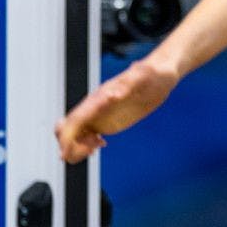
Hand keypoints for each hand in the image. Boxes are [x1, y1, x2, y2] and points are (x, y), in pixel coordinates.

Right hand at [55, 58, 180, 162]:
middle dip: (69, 143)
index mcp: (101, 97)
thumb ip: (129, 83)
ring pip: (74, 132)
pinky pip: (85, 134)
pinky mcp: (105, 120)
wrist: (160, 75)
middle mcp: (96, 106)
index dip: (66, 136)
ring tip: (98, 145)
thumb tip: (112, 94)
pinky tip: (101, 144)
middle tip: (92, 148)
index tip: (66, 152)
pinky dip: (86, 143)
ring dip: (78, 145)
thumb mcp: (144, 77)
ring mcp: (99, 114)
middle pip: (68, 127)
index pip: (75, 119)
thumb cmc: (153, 75)